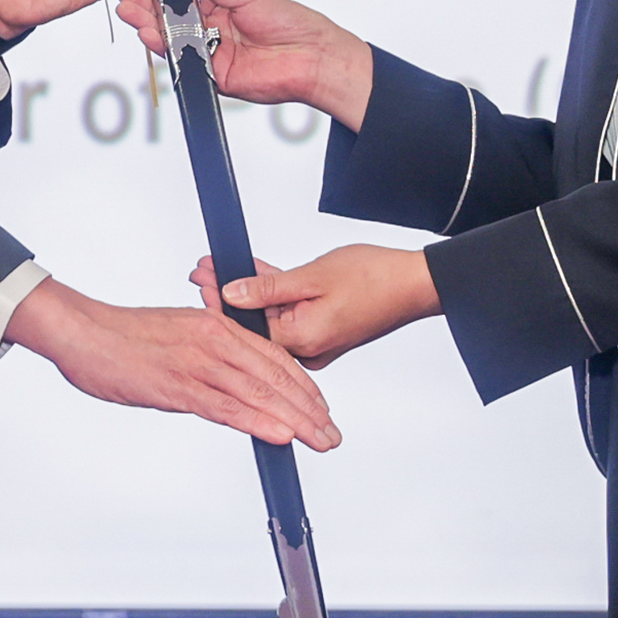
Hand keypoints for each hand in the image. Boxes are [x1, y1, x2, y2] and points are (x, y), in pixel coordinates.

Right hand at [3, 276, 339, 448]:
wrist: (82, 331)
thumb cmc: (124, 336)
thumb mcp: (179, 334)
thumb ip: (208, 353)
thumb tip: (228, 380)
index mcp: (219, 327)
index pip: (275, 358)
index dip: (303, 387)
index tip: (321, 409)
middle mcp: (217, 342)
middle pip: (277, 378)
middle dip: (310, 410)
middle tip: (331, 434)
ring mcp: (199, 363)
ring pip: (260, 393)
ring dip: (296, 421)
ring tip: (319, 441)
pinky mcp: (178, 386)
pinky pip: (226, 407)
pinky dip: (257, 421)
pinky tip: (280, 434)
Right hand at [120, 0, 376, 127]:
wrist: (315, 57)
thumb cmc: (292, 22)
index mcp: (221, 4)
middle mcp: (212, 27)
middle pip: (172, 18)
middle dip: (148, 9)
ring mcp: (211, 51)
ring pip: (173, 40)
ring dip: (151, 28)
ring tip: (134, 15)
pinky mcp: (213, 74)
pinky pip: (185, 62)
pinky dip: (168, 50)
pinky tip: (155, 36)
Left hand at [194, 245, 435, 368]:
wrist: (416, 284)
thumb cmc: (376, 278)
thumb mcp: (314, 275)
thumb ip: (268, 287)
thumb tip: (231, 293)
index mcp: (302, 339)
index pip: (246, 326)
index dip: (219, 299)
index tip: (201, 277)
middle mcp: (308, 349)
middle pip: (257, 323)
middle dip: (229, 294)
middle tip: (204, 269)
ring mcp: (318, 343)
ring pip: (274, 317)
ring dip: (251, 294)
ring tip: (224, 270)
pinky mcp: (327, 333)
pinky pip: (292, 316)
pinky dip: (276, 298)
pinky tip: (259, 280)